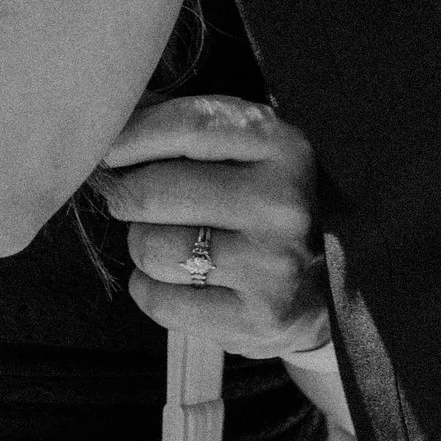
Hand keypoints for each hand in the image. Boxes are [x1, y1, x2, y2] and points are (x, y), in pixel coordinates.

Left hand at [94, 93, 332, 359]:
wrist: (333, 284)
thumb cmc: (269, 201)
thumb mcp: (250, 149)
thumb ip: (187, 128)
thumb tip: (108, 121)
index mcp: (284, 146)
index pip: (187, 126)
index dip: (131, 136)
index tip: (107, 150)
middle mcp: (283, 203)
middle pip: (153, 192)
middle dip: (128, 197)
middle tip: (134, 201)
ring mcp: (272, 266)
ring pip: (150, 247)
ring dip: (143, 245)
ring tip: (170, 242)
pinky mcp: (256, 320)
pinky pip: (159, 300)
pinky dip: (151, 289)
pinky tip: (177, 280)